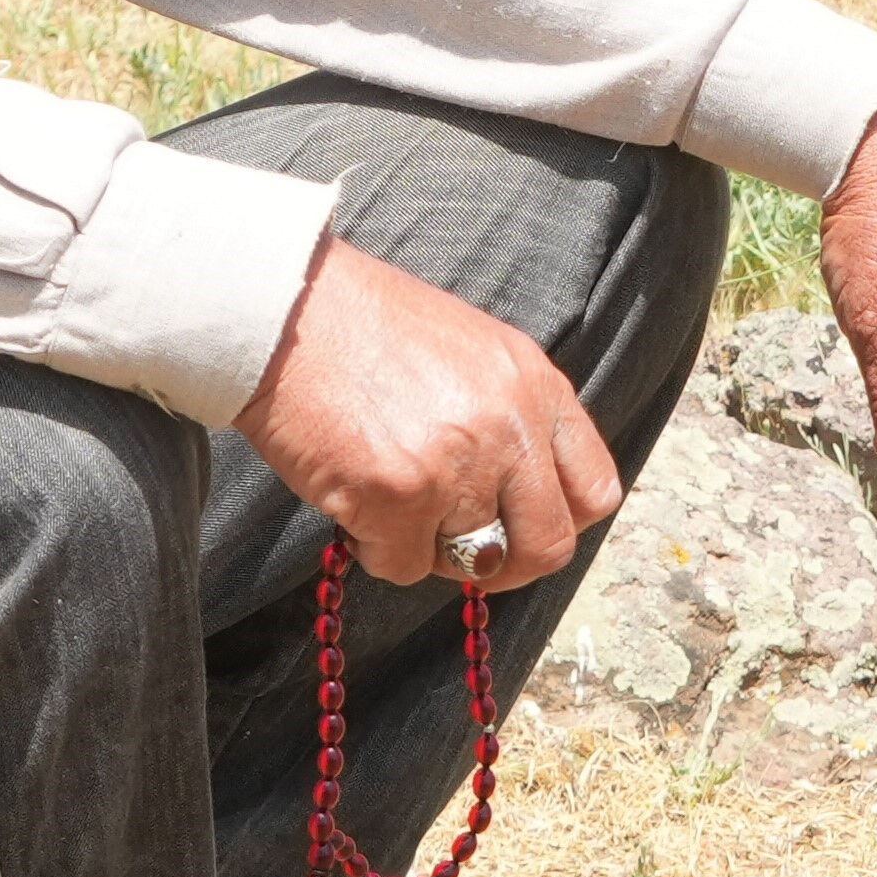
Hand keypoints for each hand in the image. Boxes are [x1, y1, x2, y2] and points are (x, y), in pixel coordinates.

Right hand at [234, 244, 616, 593]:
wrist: (283, 310)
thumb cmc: (364, 327)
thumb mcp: (472, 353)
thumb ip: (510, 416)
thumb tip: (519, 496)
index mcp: (535, 385)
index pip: (594, 489)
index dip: (557, 520)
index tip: (519, 524)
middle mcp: (510, 426)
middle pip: (548, 546)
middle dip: (505, 563)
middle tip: (459, 548)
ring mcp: (457, 465)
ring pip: (473, 564)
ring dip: (432, 550)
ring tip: (393, 507)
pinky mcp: (399, 497)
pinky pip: (404, 567)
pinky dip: (376, 549)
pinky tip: (354, 503)